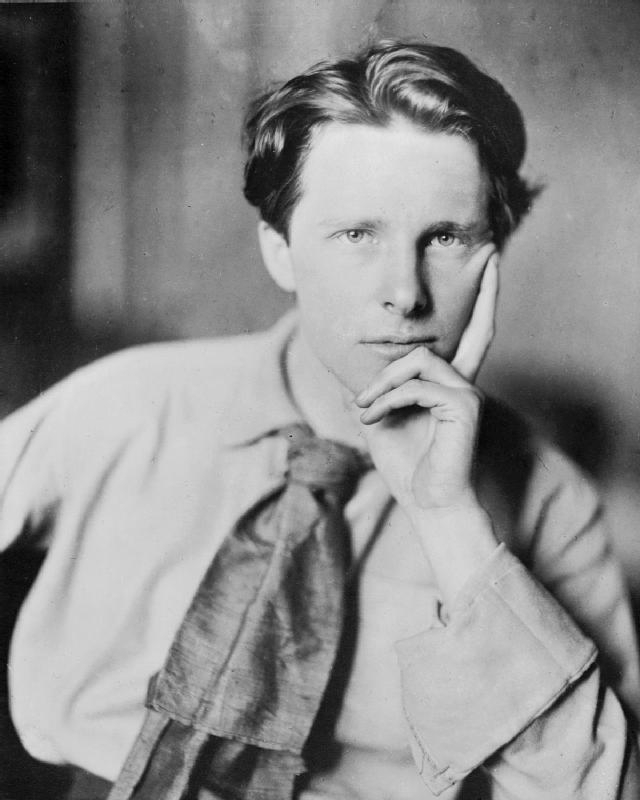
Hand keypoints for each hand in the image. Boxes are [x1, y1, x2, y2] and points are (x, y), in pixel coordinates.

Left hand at [355, 248, 498, 518]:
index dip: (486, 298)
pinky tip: (373, 420)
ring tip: (365, 414)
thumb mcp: (380, 422)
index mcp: (450, 383)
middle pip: (455, 336)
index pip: (474, 332)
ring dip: (381, 386)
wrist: (426, 502)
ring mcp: (467, 393)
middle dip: (453, 317)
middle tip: (429, 333)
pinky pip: (415, 385)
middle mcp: (464, 382)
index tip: (493, 261)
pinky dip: (387, 400)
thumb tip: (345, 380)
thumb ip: (371, 394)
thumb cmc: (406, 465)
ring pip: (417, 360)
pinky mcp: (463, 406)